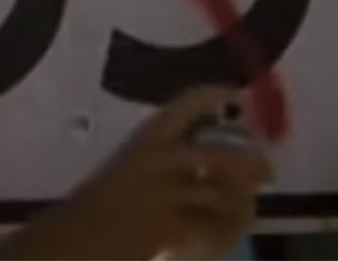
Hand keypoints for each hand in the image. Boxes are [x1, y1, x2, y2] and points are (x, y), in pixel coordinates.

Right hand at [0, 86, 271, 260]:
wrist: (73, 240)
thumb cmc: (95, 207)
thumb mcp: (127, 170)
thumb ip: (162, 162)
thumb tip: (212, 165)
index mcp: (145, 140)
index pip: (186, 105)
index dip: (215, 97)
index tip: (236, 97)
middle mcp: (161, 160)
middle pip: (223, 156)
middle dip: (251, 165)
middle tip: (264, 172)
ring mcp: (169, 195)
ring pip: (226, 196)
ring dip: (242, 207)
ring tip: (245, 212)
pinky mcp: (172, 228)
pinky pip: (215, 230)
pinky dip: (226, 236)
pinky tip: (224, 241)